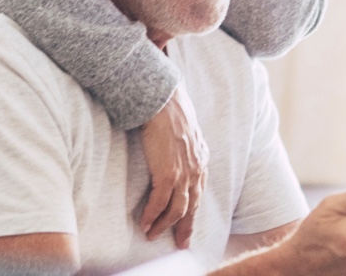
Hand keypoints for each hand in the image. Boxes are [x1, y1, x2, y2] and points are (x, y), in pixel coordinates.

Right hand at [138, 83, 208, 248]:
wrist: (165, 103)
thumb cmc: (172, 112)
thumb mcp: (187, 132)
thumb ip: (187, 147)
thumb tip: (178, 152)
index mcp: (201, 159)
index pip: (199, 192)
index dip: (193, 211)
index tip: (188, 224)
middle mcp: (195, 169)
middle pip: (191, 206)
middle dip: (185, 227)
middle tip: (180, 243)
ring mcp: (183, 174)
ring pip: (177, 210)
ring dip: (164, 225)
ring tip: (152, 234)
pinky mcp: (168, 174)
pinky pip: (159, 203)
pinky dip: (152, 216)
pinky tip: (145, 223)